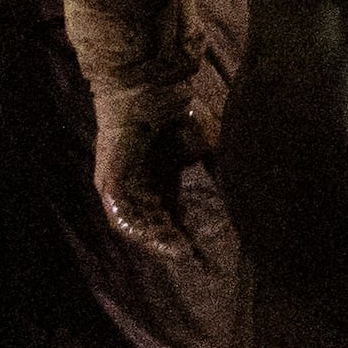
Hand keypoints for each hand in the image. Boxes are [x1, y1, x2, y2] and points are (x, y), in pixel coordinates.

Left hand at [88, 78, 206, 246]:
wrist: (152, 90)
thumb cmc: (180, 112)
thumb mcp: (206, 146)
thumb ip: (217, 171)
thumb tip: (238, 195)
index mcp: (162, 175)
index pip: (172, 211)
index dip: (187, 230)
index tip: (204, 248)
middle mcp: (140, 184)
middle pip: (154, 222)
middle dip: (171, 241)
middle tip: (191, 257)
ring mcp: (122, 185)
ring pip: (136, 223)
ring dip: (155, 240)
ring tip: (176, 252)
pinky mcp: (109, 184)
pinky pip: (120, 216)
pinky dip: (137, 229)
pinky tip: (154, 239)